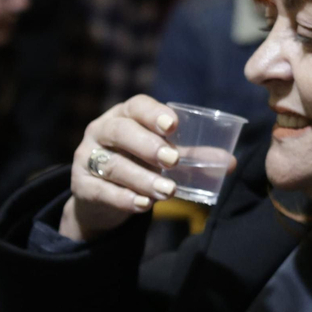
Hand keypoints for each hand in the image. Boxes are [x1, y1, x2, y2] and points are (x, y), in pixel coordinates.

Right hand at [61, 96, 181, 241]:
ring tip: (167, 192)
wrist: (100, 198)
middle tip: (173, 161)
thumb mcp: (161, 158)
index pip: (136, 106)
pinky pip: (101, 190)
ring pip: (112, 165)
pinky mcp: (81, 185)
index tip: (173, 125)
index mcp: (123, 116)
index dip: (153, 113)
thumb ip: (191, 157)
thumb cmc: (136, 166)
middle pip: (120, 131)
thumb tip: (230, 163)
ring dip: (142, 179)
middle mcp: (100, 131)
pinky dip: (124, 198)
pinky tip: (144, 205)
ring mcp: (87, 158)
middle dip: (147, 145)